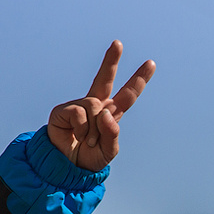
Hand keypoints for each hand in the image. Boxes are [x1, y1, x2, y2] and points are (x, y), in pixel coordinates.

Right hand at [47, 40, 154, 171]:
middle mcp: (95, 106)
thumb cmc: (89, 159)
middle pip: (105, 79)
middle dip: (111, 61)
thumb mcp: (108, 152)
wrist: (66, 169)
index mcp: (110, 114)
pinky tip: (76, 135)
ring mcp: (79, 106)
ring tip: (87, 141)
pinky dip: (81, 127)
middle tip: (118, 43)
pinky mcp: (63, 110)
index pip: (127, 95)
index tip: (150, 64)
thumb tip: (105, 112)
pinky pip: (79, 112)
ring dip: (93, 129)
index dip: (139, 80)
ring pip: (94, 105)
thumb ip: (112, 134)